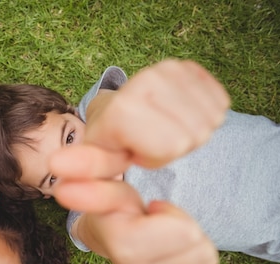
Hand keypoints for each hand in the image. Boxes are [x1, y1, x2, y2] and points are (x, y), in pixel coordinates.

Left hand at [50, 59, 229, 177]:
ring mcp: (167, 69)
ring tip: (163, 131)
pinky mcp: (188, 66)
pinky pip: (219, 102)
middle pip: (186, 137)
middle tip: (150, 144)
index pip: (161, 141)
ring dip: (190, 134)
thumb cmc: (113, 146)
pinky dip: (205, 116)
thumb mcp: (101, 167)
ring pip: (208, 121)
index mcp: (117, 110)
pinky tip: (180, 117)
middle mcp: (141, 81)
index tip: (124, 153)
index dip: (152, 155)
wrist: (123, 113)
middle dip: (172, 149)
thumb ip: (91, 181)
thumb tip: (60, 179)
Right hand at [63, 180, 217, 263]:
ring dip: (187, 238)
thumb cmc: (114, 204)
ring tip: (158, 232)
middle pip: (197, 244)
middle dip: (183, 224)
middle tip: (155, 220)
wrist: (108, 234)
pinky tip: (164, 246)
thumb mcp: (110, 182)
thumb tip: (58, 167)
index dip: (173, 213)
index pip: (185, 233)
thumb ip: (93, 171)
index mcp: (123, 245)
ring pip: (204, 256)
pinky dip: (189, 253)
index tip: (149, 208)